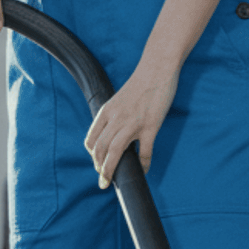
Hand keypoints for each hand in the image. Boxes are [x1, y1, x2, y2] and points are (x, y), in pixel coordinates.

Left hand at [85, 57, 178, 188]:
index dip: (92, 155)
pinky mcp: (150, 125)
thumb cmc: (141, 83)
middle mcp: (116, 118)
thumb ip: (114, 116)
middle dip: (99, 168)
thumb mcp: (119, 99)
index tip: (98, 164)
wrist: (157, 67)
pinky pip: (144, 152)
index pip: (91, 139)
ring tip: (111, 181)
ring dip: (110, 170)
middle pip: (100, 149)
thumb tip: (114, 134)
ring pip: (115, 152)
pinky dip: (143, 165)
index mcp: (106, 111)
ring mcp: (133, 122)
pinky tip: (144, 170)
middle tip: (103, 180)